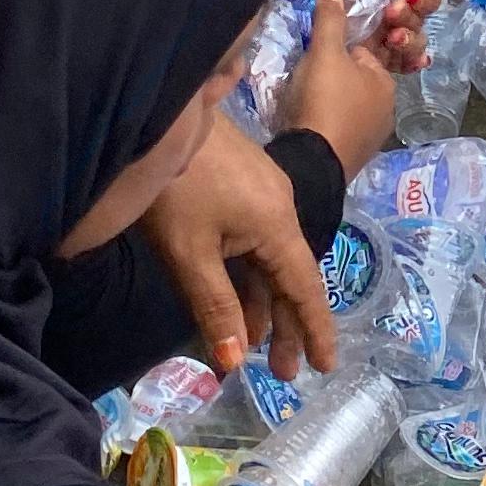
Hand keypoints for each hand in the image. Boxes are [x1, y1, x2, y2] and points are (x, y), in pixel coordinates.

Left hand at [141, 114, 336, 381]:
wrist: (158, 112)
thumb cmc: (175, 187)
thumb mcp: (189, 254)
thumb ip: (215, 307)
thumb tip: (234, 362)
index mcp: (276, 224)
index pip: (304, 288)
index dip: (314, 329)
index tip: (326, 365)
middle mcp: (279, 207)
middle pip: (289, 276)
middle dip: (285, 326)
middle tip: (281, 373)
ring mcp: (261, 192)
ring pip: (270, 259)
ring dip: (263, 302)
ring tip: (252, 346)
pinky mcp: (241, 182)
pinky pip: (256, 240)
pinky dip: (249, 276)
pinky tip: (235, 296)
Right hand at [280, 8, 403, 174]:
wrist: (311, 163)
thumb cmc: (323, 100)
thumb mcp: (324, 52)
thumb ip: (329, 20)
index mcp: (386, 82)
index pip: (361, 52)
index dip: (335, 48)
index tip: (314, 54)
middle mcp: (387, 109)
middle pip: (355, 79)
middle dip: (334, 75)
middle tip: (308, 80)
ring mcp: (372, 137)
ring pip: (349, 105)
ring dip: (330, 100)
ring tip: (305, 100)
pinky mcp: (354, 157)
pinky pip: (341, 129)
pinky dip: (328, 123)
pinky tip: (310, 124)